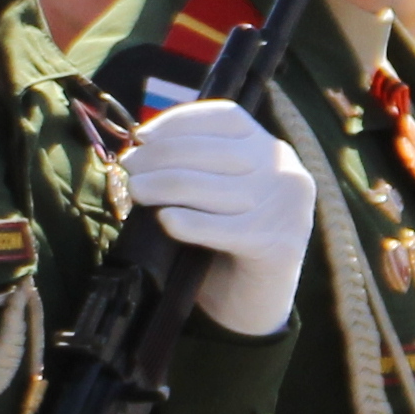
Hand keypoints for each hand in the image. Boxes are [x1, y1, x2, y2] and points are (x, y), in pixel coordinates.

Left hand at [125, 102, 315, 338]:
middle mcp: (285, 172)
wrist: (253, 296)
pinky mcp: (276, 245)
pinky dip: (185, 222)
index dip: (178, 121)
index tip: (141, 136)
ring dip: (161, 187)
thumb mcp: (215, 187)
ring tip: (135, 191)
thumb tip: (141, 142)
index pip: (226, 117)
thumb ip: (195, 162)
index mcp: (271, 148)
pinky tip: (164, 220)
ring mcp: (286, 209)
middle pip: (210, 151)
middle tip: (128, 168)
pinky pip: (219, 227)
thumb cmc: (223, 235)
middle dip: (159, 157)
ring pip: (208, 187)